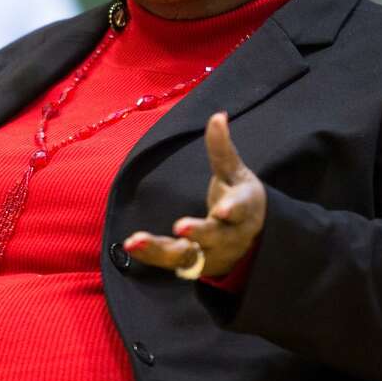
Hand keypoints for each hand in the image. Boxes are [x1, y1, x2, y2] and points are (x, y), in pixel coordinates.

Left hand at [125, 112, 265, 277]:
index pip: (241, 209)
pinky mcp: (193, 265)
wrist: (251, 243)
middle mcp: (229, 236)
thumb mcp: (235, 174)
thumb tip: (217, 115)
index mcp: (244, 210)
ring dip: (161, 250)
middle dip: (199, 233)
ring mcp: (211, 254)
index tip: (222, 210)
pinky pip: (170, 263)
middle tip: (181, 228)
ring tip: (136, 241)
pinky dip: (151, 255)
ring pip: (188, 255)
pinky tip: (130, 245)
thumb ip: (222, 150)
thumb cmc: (239, 199)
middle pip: (215, 237)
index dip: (233, 210)